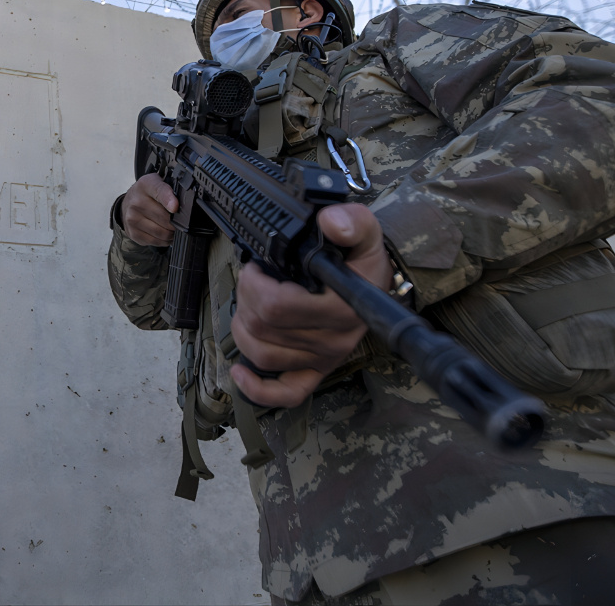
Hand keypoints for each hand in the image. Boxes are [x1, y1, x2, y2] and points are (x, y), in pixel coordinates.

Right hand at [120, 173, 178, 245]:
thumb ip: (170, 190)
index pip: (159, 191)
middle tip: (180, 221)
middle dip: (177, 222)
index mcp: (146, 185)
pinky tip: (164, 234)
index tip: (175, 207)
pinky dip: (164, 240)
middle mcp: (136, 202)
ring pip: (162, 233)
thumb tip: (180, 206)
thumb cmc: (147, 194)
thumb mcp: (158, 183)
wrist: (128, 204)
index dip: (168, 200)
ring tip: (172, 228)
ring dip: (171, 233)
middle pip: (165, 218)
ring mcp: (133, 219)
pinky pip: (155, 241)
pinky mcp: (133, 233)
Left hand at [229, 203, 393, 408]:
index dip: (254, 285)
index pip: (277, 306)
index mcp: (343, 308)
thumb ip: (351, 221)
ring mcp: (323, 359)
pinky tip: (239, 372)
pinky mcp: (315, 372)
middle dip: (246, 296)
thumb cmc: (362, 259)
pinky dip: (256, 388)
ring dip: (243, 325)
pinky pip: (285, 393)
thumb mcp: (364, 231)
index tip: (257, 268)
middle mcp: (333, 339)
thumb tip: (331, 223)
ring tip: (249, 304)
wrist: (375, 283)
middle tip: (252, 278)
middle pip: (263, 326)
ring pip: (262, 353)